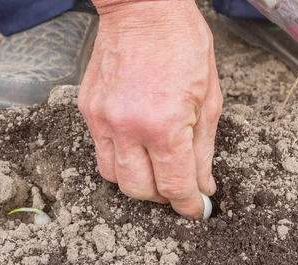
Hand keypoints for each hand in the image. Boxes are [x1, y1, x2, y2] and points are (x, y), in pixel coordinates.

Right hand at [79, 0, 221, 218]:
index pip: (174, 186)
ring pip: (114, 178)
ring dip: (138, 182)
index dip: (189, 205)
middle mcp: (127, 128)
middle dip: (164, 197)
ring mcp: (102, 119)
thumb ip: (203, 149)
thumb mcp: (210, 99)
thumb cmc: (183, 44)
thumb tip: (203, 185)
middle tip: (179, 186)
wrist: (143, 6)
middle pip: (140, 191)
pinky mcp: (88, 110)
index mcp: (164, 126)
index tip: (197, 210)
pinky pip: (101, 152)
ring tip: (157, 167)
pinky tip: (138, 146)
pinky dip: (121, 160)